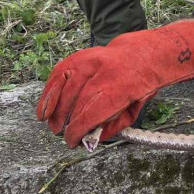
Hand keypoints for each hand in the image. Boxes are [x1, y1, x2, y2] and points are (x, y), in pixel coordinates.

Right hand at [37, 21, 193, 146]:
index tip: (71, 141)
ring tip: (48, 122)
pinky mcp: (84, 54)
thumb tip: (92, 139)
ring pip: (65, 83)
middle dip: (65, 120)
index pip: (92, 112)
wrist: (147, 52)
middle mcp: (105, 70)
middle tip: (60, 133)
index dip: (78, 129)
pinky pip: (61, 70)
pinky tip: (46, 104)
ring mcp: (93, 59)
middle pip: (77, 99)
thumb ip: (114, 125)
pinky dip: (51, 88)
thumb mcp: (136, 109)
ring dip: (53, 105)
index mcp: (122, 87)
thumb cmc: (142, 83)